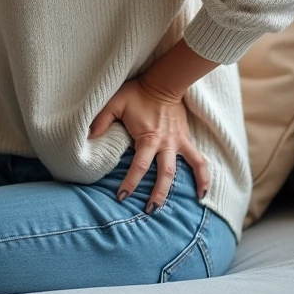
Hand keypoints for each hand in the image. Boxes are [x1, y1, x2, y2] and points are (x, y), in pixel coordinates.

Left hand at [88, 77, 209, 212]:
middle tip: (149, 211)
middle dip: (157, 194)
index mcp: (148, 138)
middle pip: (164, 174)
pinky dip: (204, 176)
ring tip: (185, 205)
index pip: (139, 166)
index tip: (121, 197)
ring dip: (187, 187)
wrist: (163, 83)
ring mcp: (178, 143)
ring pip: (186, 169)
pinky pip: (199, 160)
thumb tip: (88, 137)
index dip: (130, 183)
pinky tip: (203, 192)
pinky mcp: (186, 140)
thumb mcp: (115, 102)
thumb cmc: (137, 93)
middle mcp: (166, 144)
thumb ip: (102, 120)